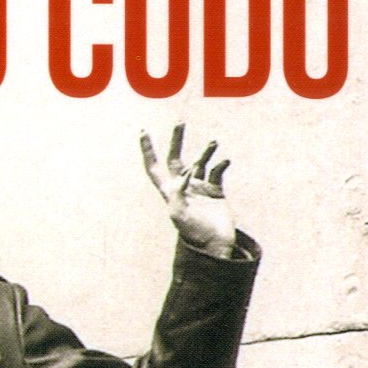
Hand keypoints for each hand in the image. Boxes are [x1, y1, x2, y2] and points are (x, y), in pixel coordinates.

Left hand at [141, 124, 236, 257]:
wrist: (215, 245)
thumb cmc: (195, 234)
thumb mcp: (181, 216)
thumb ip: (179, 194)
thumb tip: (185, 172)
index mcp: (170, 192)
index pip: (155, 168)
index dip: (148, 151)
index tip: (143, 132)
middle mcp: (183, 188)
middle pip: (175, 159)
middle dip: (176, 141)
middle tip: (179, 123)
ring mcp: (199, 189)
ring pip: (200, 162)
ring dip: (205, 151)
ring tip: (213, 142)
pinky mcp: (215, 191)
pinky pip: (217, 171)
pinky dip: (221, 164)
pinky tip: (225, 162)